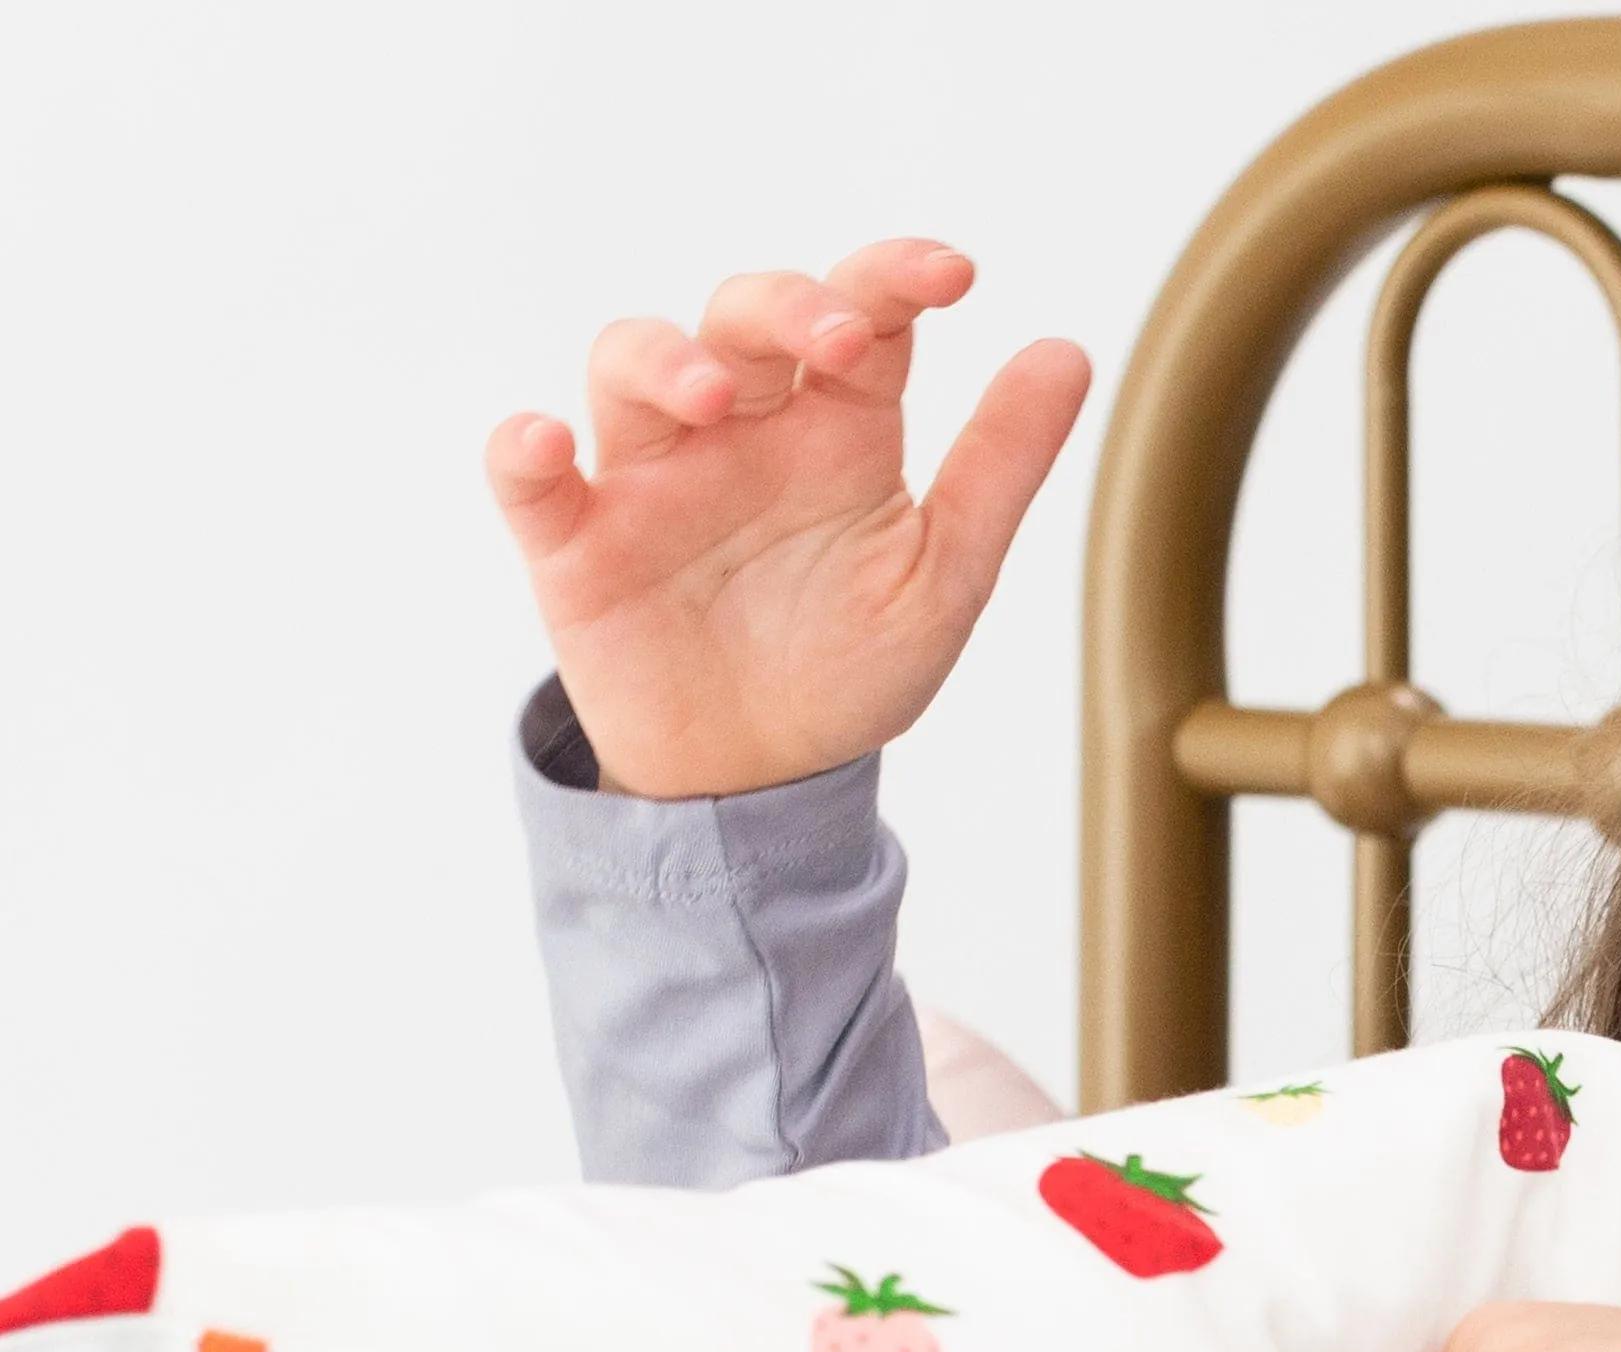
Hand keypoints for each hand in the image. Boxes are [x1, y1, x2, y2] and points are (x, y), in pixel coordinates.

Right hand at [486, 240, 1090, 797]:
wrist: (766, 778)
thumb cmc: (851, 665)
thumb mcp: (945, 576)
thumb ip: (999, 467)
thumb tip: (1068, 352)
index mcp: (836, 429)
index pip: (862, 316)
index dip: (896, 276)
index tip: (953, 275)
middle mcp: (741, 431)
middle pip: (744, 316)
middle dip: (787, 306)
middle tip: (839, 340)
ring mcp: (652, 479)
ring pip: (633, 364)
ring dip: (668, 360)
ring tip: (716, 400)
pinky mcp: (577, 545)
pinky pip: (527, 478)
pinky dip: (523, 451)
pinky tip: (542, 445)